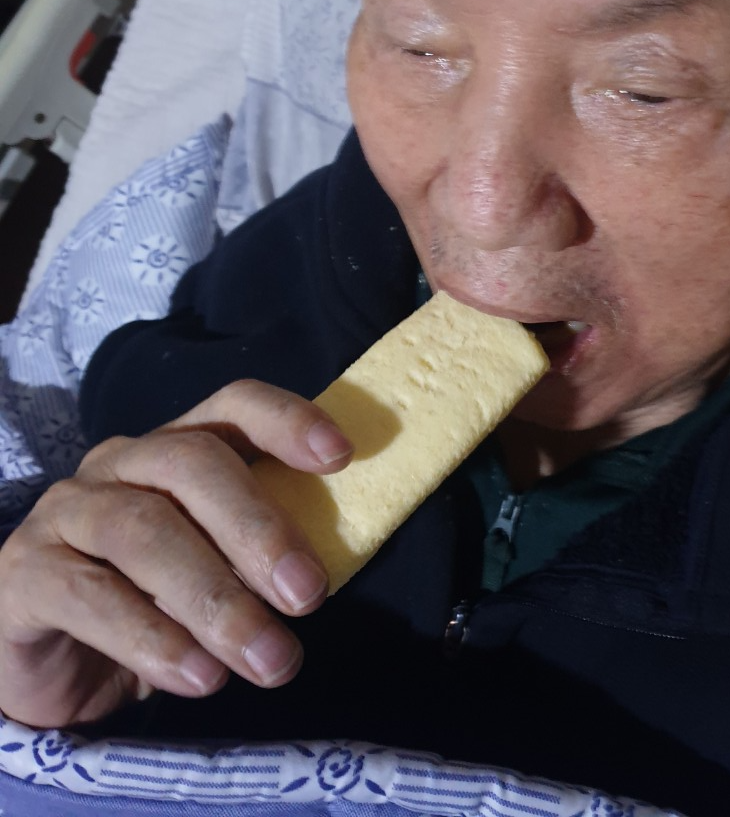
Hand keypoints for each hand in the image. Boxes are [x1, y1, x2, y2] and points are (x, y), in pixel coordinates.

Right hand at [0, 380, 351, 728]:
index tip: (343, 455)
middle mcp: (121, 462)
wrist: (54, 672)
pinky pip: (90, 595)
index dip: (286, 420)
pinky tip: (199, 678)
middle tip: (308, 595)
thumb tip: (321, 574)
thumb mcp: (218, 575)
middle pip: (192, 464)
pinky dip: (152, 639)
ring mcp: (66, 510)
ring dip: (214, 598)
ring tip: (268, 659)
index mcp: (177, 449)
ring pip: (143, 531)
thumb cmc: (155, 609)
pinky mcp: (23, 572)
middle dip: (257, 528)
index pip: (232, 406)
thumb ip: (258, 559)